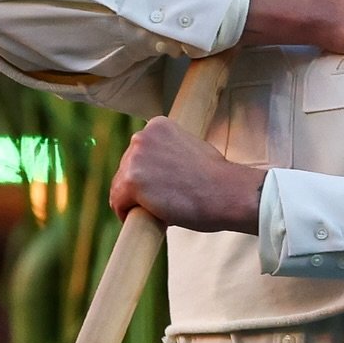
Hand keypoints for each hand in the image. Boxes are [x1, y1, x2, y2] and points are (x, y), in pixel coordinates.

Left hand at [109, 117, 263, 231]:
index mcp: (157, 125)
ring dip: (134, 201)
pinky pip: (118, 203)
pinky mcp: (130, 181)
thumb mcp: (189, 148)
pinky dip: (127, 214)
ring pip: (120, 186)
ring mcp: (135, 158)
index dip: (149, 172)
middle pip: (126, 168)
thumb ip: (168, 152)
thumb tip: (156, 170)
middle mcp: (142, 136)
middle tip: (162, 200)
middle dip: (139, 186)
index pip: (139, 153)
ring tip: (158, 209)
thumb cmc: (215, 176)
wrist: (225, 191)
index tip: (162, 185)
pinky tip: (146, 217)